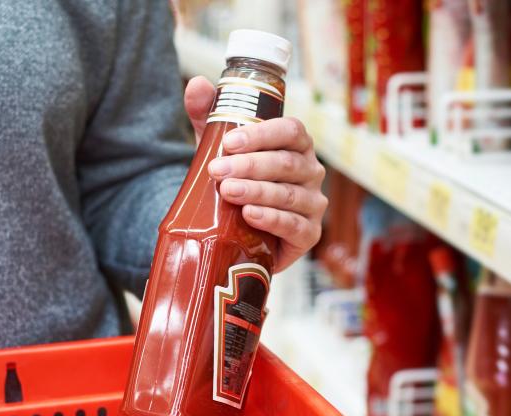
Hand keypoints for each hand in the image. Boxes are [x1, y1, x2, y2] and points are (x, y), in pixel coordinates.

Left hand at [184, 77, 326, 272]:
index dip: (262, 134)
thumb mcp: (220, 149)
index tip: (229, 142)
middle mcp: (310, 172)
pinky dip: (271, 219)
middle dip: (250, 166)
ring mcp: (313, 204)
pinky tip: (249, 214)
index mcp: (295, 145)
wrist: (240, 232)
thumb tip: (197, 84)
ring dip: (256, 191)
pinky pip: (294, 225)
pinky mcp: (308, 235)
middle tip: (217, 171)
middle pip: (286, 164)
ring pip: (288, 194)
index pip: (290, 131)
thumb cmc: (237, 181)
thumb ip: (209, 116)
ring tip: (227, 191)